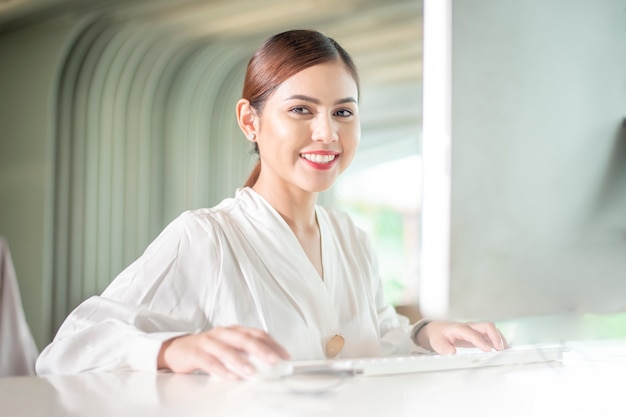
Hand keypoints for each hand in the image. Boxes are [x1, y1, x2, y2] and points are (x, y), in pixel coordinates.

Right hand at [157, 325, 289, 378]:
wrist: (178, 349)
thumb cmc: (208, 348)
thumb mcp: (229, 346)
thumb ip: (246, 353)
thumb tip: (270, 364)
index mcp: (233, 330)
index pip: (257, 334)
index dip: (272, 344)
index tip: (284, 355)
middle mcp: (222, 333)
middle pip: (244, 339)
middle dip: (260, 350)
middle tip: (273, 361)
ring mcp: (208, 342)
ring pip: (226, 350)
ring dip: (240, 361)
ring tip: (252, 371)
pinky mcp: (195, 353)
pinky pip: (209, 361)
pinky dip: (221, 369)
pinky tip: (230, 376)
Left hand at [415, 321, 508, 354]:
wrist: (436, 329)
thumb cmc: (437, 335)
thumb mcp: (437, 343)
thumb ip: (444, 348)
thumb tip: (452, 353)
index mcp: (459, 328)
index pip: (472, 333)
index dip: (480, 341)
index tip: (488, 350)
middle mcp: (469, 326)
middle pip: (486, 326)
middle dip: (496, 336)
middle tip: (500, 349)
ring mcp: (474, 329)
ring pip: (491, 330)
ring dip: (499, 338)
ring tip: (504, 350)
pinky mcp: (477, 334)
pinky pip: (490, 335)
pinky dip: (497, 340)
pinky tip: (501, 349)